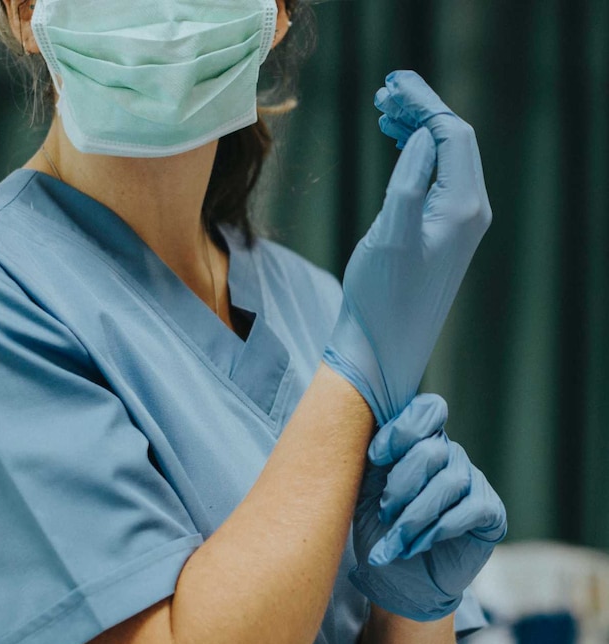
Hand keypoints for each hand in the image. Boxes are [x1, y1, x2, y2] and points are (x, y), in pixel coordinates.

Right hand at [323, 70, 491, 424]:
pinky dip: (418, 158)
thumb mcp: (390, 235)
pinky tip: (396, 150)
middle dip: (421, 111)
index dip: (424, 104)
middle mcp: (470, 213)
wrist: (381, 350)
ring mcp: (459, 226)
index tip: (390, 87)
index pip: (453, 134)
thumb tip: (423, 138)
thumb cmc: (380, 300)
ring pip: (446, 159)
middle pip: (454, 141)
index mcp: (462, 208)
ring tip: (384, 114)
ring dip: (418, 131)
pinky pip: (437, 181)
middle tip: (383, 93)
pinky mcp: (442, 238)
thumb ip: (409, 180)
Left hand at [350, 394, 507, 621]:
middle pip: (432, 449)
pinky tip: (419, 545)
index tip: (375, 458)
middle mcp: (449, 455)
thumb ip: (372, 460)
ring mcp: (472, 481)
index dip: (402, 430)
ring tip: (395, 539)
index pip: (426, 411)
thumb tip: (366, 434)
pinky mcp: (490, 512)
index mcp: (419, 442)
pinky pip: (470, 508)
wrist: (396, 580)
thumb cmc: (378, 529)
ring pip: (449, 482)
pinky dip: (439, 529)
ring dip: (415, 515)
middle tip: (384, 513)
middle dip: (401, 484)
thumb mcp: (364, 491)